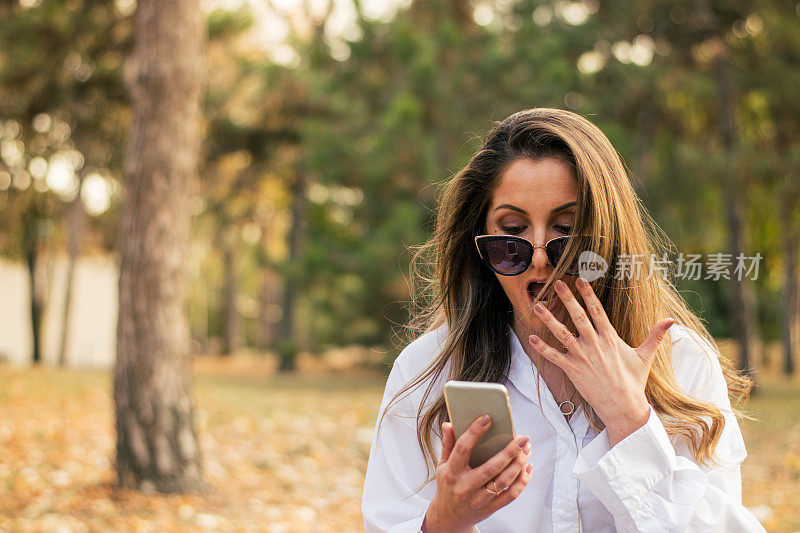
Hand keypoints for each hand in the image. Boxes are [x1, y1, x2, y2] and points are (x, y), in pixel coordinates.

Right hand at [422, 416, 532, 532]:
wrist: (448, 517)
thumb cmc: (447, 485)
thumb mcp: (442, 465)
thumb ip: (447, 444)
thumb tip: (449, 423)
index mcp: (451, 473)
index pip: (462, 449)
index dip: (475, 432)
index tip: (487, 418)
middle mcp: (465, 487)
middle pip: (491, 467)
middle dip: (510, 451)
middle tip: (522, 438)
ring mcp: (478, 499)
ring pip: (504, 481)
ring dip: (519, 464)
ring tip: (527, 450)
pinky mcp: (490, 508)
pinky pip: (510, 495)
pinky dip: (522, 481)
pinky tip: (527, 467)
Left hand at [528, 278, 674, 444]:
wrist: (623, 406)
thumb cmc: (633, 381)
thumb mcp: (645, 356)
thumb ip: (655, 336)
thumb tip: (671, 320)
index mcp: (610, 338)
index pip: (598, 311)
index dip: (589, 294)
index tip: (580, 280)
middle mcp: (595, 344)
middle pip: (578, 317)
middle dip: (567, 299)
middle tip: (556, 283)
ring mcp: (582, 356)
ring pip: (562, 333)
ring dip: (548, 319)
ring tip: (536, 306)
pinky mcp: (572, 370)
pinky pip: (554, 357)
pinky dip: (542, 348)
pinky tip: (530, 338)